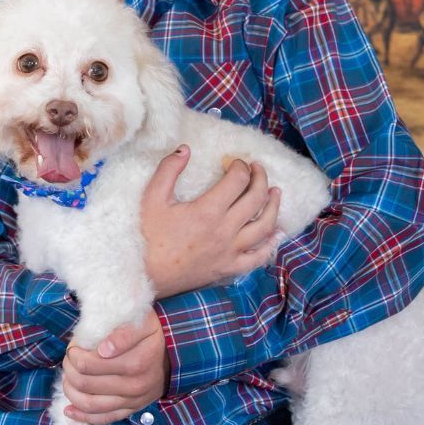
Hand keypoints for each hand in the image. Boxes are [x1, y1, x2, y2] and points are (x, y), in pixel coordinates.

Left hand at [61, 309, 166, 424]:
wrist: (173, 357)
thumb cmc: (152, 336)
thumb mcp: (143, 323)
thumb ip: (123, 333)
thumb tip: (103, 350)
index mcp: (136, 362)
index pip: (89, 364)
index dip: (74, 354)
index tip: (75, 345)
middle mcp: (135, 385)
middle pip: (85, 383)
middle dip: (70, 369)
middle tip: (69, 358)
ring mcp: (132, 401)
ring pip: (90, 403)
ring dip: (71, 391)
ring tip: (68, 377)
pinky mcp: (130, 411)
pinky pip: (102, 419)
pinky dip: (82, 416)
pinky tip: (69, 409)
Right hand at [140, 148, 282, 295]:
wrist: (146, 276)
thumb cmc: (148, 237)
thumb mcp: (152, 198)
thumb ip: (168, 170)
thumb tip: (185, 149)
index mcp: (208, 211)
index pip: (237, 180)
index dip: (240, 166)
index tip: (235, 162)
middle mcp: (225, 231)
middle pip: (255, 199)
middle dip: (260, 179)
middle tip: (257, 168)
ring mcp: (230, 252)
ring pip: (264, 227)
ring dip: (273, 207)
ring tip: (276, 193)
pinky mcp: (229, 268)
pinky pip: (258, 257)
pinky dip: (271, 245)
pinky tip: (277, 234)